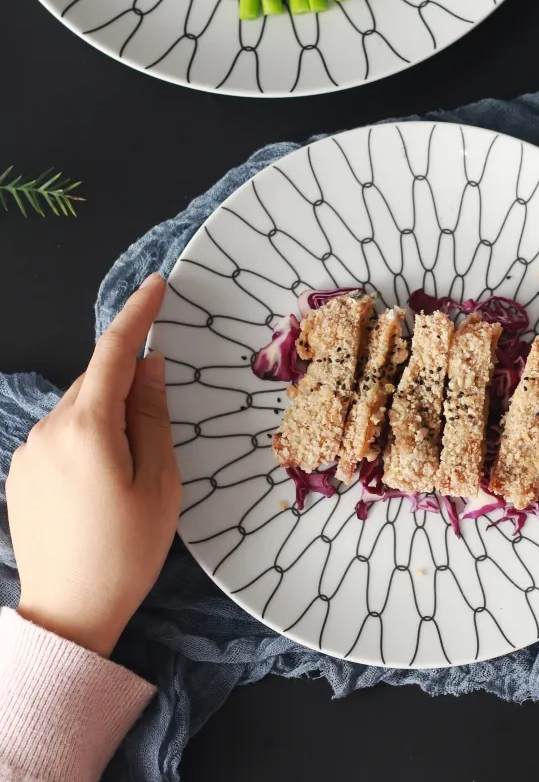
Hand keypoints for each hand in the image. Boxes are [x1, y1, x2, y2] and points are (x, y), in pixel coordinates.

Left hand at [6, 274, 180, 657]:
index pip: (114, 352)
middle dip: (127, 377)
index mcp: (87, 428)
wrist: (70, 611)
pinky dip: (88, 434)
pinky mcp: (20, 473)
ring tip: (132, 462)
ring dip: (107, 412)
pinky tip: (103, 476)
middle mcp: (48, 430)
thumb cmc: (128, 549)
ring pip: (77, 408)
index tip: (156, 285)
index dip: (137, 314)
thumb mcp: (159, 480)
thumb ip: (152, 416)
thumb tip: (149, 366)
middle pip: (95, 380)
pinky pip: (61, 434)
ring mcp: (28, 452)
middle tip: (159, 413)